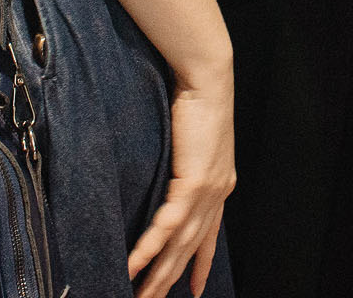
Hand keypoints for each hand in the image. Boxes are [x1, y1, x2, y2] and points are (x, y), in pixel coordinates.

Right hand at [127, 71, 234, 296]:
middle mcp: (217, 193)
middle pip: (190, 249)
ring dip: (157, 276)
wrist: (207, 77)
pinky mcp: (193, 184)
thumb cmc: (196, 98)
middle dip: (170, 280)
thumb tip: (165, 174)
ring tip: (140, 297)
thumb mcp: (191, 139)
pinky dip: (148, 249)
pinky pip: (166, 226)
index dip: (202, 265)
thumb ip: (183, 164)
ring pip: (179, 246)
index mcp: (219, 184)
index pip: (210, 235)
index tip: (196, 291)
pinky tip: (133, 267)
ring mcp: (207, 192)